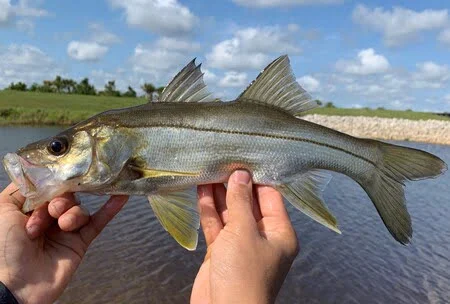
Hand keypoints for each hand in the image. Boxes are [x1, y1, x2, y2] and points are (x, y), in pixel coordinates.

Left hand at [0, 183, 127, 303]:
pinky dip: (110, 209)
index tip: (58, 181)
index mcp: (30, 209)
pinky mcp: (80, 242)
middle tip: (54, 211)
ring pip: (80, 209)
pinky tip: (120, 197)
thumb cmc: (4, 248)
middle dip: (62, 200)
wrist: (16, 284)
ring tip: (63, 226)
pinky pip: (98, 222)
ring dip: (73, 214)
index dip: (52, 186)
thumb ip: (21, 188)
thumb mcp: (2, 209)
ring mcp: (65, 230)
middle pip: (66, 197)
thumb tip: (37, 170)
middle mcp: (49, 218)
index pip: (49, 188)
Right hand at [191, 170, 298, 303]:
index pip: (270, 196)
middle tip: (221, 160)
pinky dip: (209, 209)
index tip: (242, 158)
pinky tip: (201, 190)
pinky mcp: (221, 252)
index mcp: (279, 232)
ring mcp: (240, 244)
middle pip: (248, 203)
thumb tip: (240, 175)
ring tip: (208, 170)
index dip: (256, 177)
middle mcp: (262, 236)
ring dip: (219, 194)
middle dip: (234, 184)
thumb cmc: (243, 275)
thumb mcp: (244, 232)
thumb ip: (240, 202)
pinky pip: (216, 225)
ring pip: (230, 213)